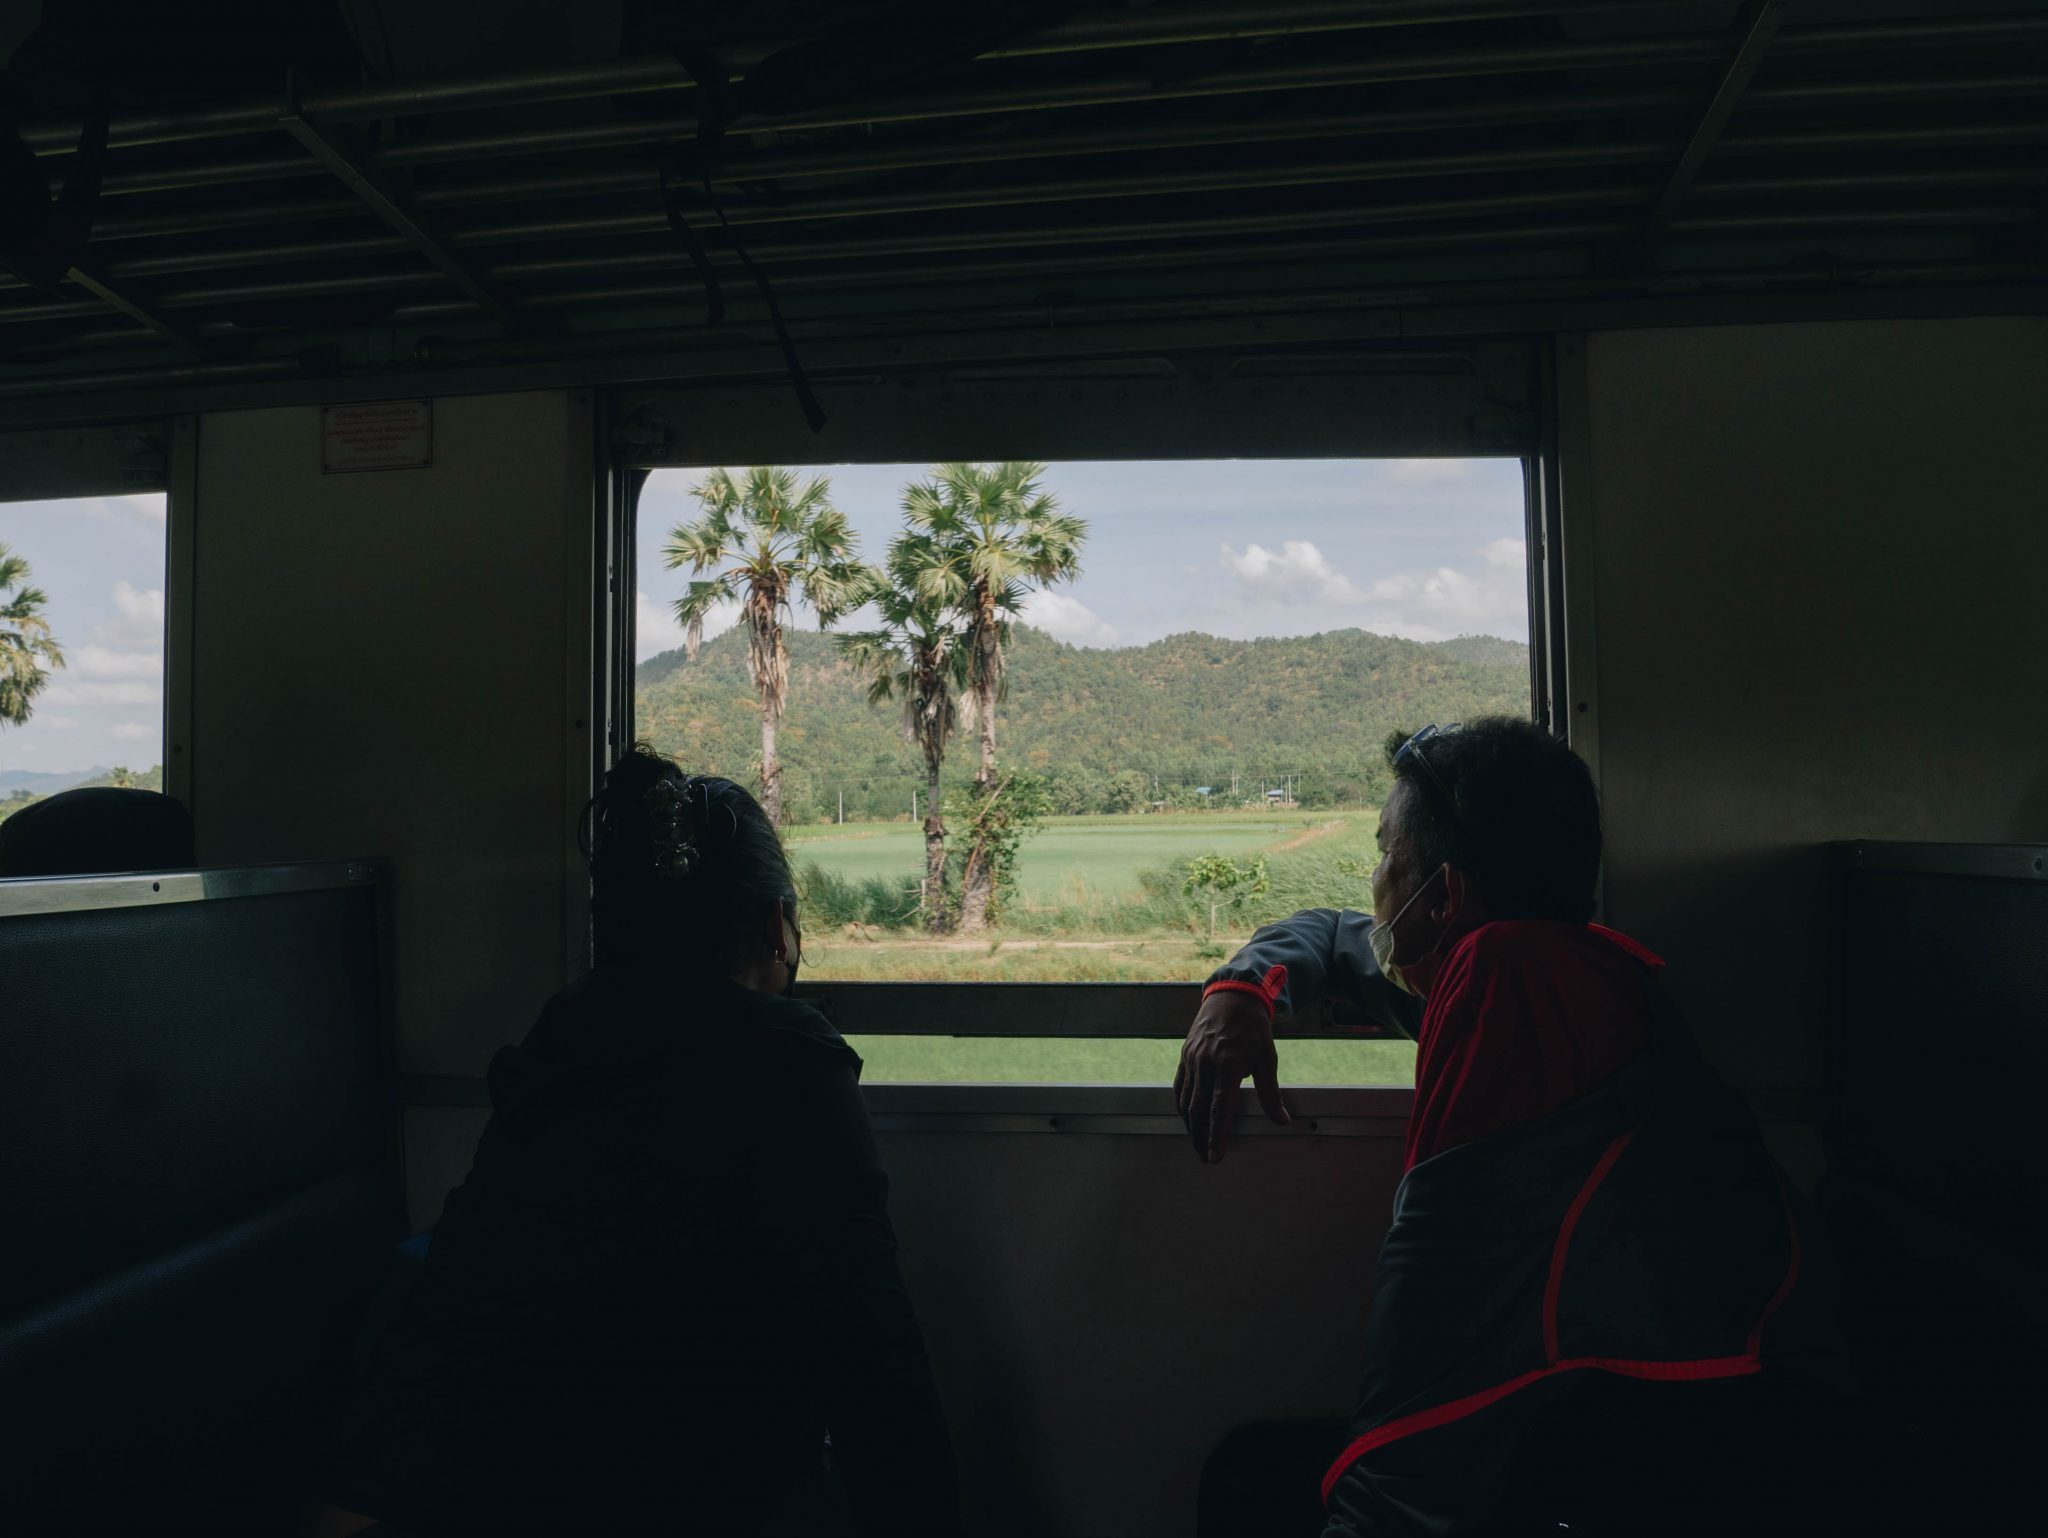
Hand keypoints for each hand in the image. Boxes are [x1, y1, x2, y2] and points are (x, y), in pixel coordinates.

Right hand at [1174, 990, 1289, 1163]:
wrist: (1232, 997)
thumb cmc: (1254, 1029)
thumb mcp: (1267, 1058)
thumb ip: (1270, 1092)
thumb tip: (1282, 1120)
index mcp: (1228, 1065)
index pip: (1219, 1109)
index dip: (1216, 1135)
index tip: (1215, 1156)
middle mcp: (1206, 1064)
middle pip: (1198, 1110)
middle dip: (1201, 1137)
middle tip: (1205, 1158)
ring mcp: (1192, 1059)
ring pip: (1186, 1101)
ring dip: (1190, 1126)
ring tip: (1197, 1144)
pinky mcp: (1185, 1056)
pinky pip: (1180, 1086)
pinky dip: (1181, 1106)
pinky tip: (1186, 1119)